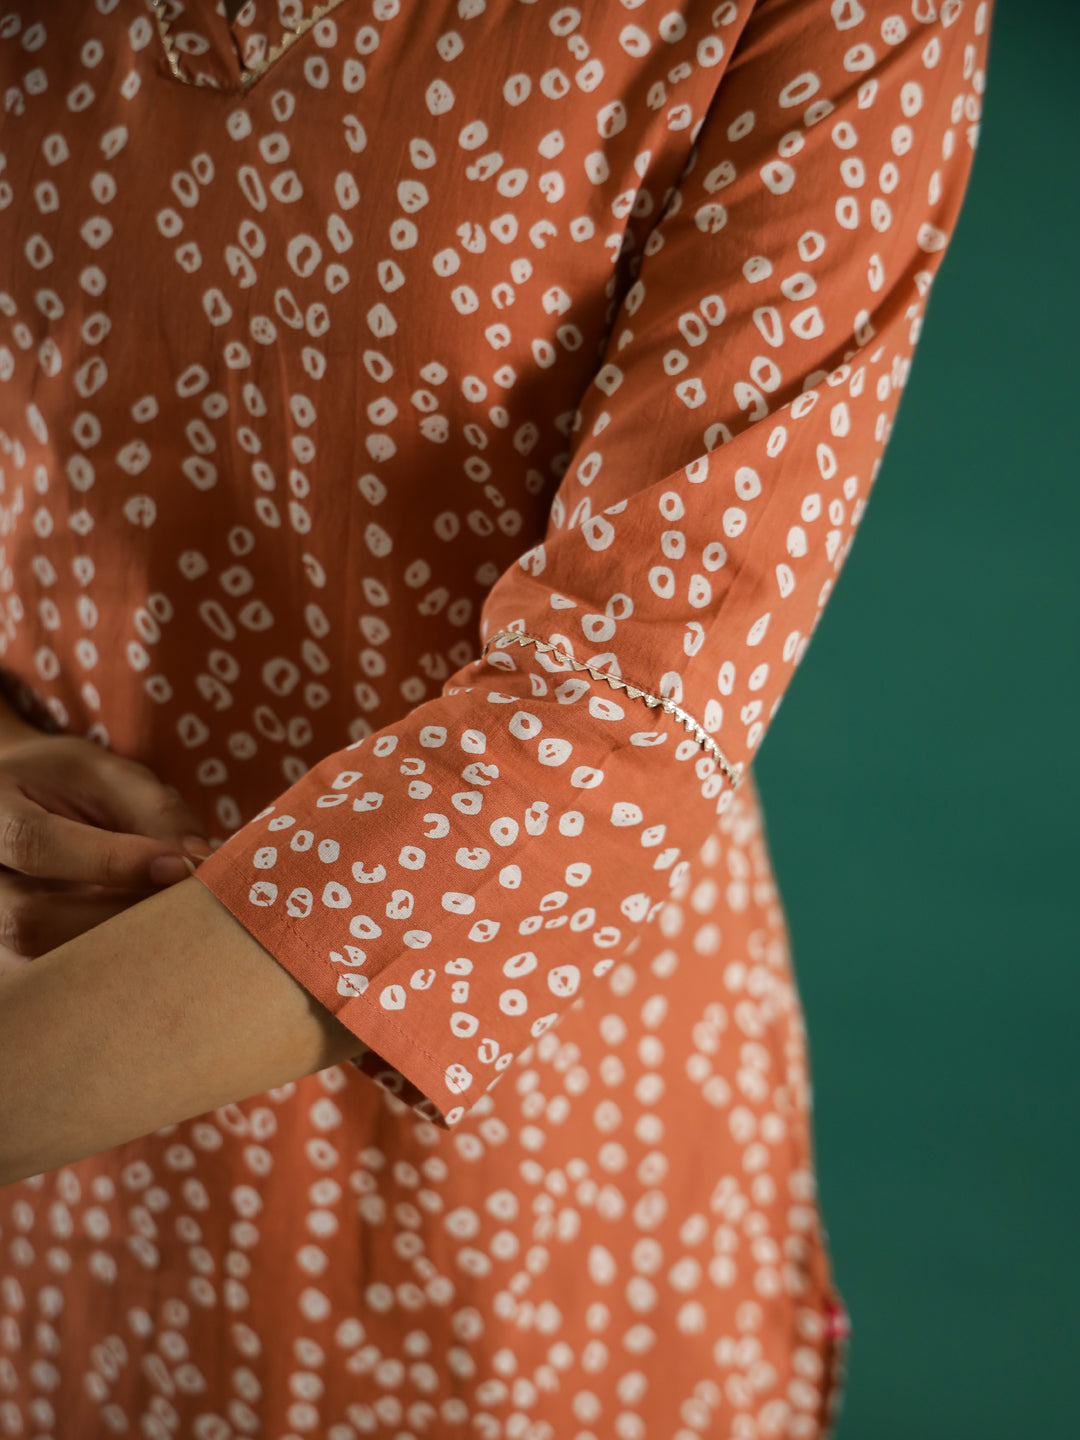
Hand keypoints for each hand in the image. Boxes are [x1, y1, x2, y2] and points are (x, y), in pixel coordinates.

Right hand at [0, 727, 212, 971]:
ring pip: (41, 960)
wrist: (12, 803)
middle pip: (29, 919)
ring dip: (120, 948)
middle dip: (120, 917)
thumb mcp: (106, 773)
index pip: (34, 844)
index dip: (109, 861)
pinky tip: (150, 946)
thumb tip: (197, 862)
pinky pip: (54, 981)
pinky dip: (111, 969)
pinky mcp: (6, 960)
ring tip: (174, 926)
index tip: (178, 866)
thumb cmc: (61, 784)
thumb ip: (153, 809)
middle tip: (187, 906)